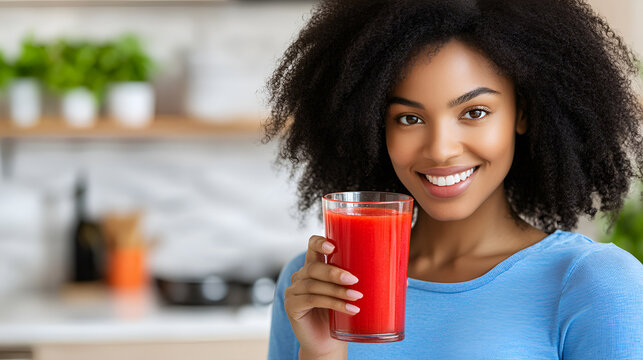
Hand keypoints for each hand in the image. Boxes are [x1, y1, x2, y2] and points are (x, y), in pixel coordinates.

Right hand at [284, 235, 362, 359]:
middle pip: (314, 267)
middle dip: (335, 272)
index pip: (312, 246)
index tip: (333, 247)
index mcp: (313, 266)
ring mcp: (293, 291)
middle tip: (354, 280)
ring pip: (314, 285)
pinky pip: (311, 300)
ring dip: (337, 291)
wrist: (327, 343)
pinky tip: (349, 308)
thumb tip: (396, 274)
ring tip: (357, 297)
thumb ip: (359, 280)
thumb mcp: (347, 292)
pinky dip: (333, 303)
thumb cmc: (340, 315)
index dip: (319, 243)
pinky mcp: (291, 306)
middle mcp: (300, 276)